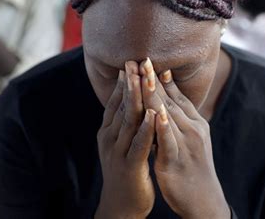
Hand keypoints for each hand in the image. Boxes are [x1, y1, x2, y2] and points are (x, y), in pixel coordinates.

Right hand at [95, 62, 155, 218]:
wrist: (120, 206)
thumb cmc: (126, 171)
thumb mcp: (122, 144)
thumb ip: (125, 124)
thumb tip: (132, 103)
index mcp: (109, 132)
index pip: (116, 102)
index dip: (123, 82)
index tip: (130, 62)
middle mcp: (110, 138)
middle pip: (121, 105)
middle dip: (129, 82)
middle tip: (134, 61)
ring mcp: (118, 152)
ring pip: (128, 120)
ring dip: (136, 98)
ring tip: (142, 78)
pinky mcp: (130, 166)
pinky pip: (139, 144)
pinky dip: (147, 128)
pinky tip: (155, 115)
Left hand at [139, 58, 229, 218]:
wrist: (205, 200)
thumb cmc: (192, 166)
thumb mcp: (188, 137)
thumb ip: (176, 118)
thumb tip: (161, 100)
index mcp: (193, 122)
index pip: (175, 95)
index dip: (160, 77)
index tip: (147, 59)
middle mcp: (192, 129)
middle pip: (170, 100)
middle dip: (154, 80)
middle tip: (142, 59)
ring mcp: (186, 144)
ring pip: (168, 116)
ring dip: (156, 96)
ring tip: (145, 77)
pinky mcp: (177, 161)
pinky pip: (169, 142)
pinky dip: (163, 127)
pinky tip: (156, 114)